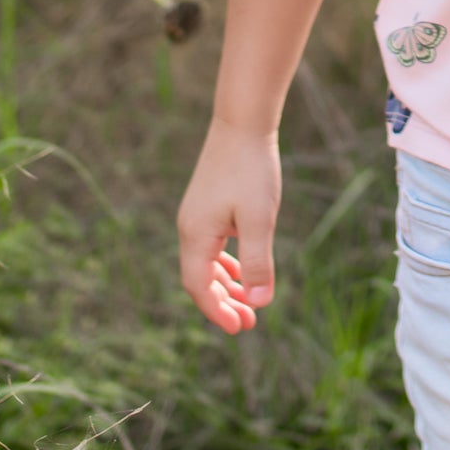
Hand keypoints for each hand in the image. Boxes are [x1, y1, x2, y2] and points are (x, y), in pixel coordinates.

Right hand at [178, 116, 282, 332]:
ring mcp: (197, 215)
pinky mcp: (207, 204)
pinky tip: (243, 270)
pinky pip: (212, 246)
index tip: (241, 328)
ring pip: (206, 263)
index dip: (218, 312)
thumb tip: (260, 303)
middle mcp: (190, 228)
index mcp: (196, 235)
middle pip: (200, 280)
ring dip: (226, 286)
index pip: (200, 288)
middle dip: (223, 304)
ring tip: (249, 302)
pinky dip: (226, 264)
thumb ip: (258, 262)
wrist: (243, 121)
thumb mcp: (259, 218)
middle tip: (249, 324)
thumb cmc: (251, 169)